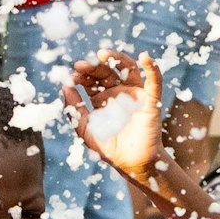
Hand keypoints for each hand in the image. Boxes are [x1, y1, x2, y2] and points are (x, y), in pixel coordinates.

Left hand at [64, 50, 168, 181]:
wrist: (132, 164)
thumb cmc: (109, 148)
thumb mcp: (85, 129)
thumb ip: (74, 109)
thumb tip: (64, 87)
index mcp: (103, 98)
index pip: (91, 80)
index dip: (82, 76)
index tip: (71, 77)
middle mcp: (119, 92)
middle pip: (106, 72)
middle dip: (93, 67)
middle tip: (80, 66)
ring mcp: (135, 94)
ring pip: (128, 69)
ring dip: (117, 58)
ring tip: (103, 54)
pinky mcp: (150, 101)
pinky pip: (154, 81)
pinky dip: (152, 68)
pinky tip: (146, 57)